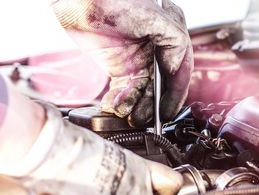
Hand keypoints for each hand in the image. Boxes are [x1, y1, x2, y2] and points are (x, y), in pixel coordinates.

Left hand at [51, 0, 193, 126]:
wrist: (78, 0)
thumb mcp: (154, 16)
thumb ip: (175, 40)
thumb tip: (175, 69)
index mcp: (170, 36)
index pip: (180, 70)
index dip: (176, 94)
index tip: (168, 112)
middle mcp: (157, 50)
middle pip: (160, 85)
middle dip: (152, 105)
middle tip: (143, 119)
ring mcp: (139, 59)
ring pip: (142, 90)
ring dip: (134, 105)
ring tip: (127, 114)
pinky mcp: (121, 66)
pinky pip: (124, 89)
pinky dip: (120, 99)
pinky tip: (115, 105)